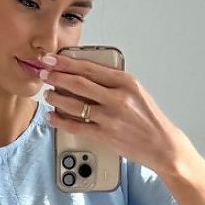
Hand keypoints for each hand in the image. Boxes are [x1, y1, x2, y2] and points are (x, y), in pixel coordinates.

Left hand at [42, 53, 196, 174]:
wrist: (162, 145)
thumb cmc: (149, 119)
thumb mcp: (136, 92)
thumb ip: (113, 83)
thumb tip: (84, 74)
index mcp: (126, 82)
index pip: (89, 68)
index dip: (66, 62)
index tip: (52, 59)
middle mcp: (117, 98)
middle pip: (78, 83)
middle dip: (56, 77)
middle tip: (42, 73)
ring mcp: (110, 118)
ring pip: (74, 104)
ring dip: (56, 98)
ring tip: (48, 94)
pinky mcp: (105, 135)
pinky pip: (76, 126)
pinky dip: (60, 120)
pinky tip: (52, 116)